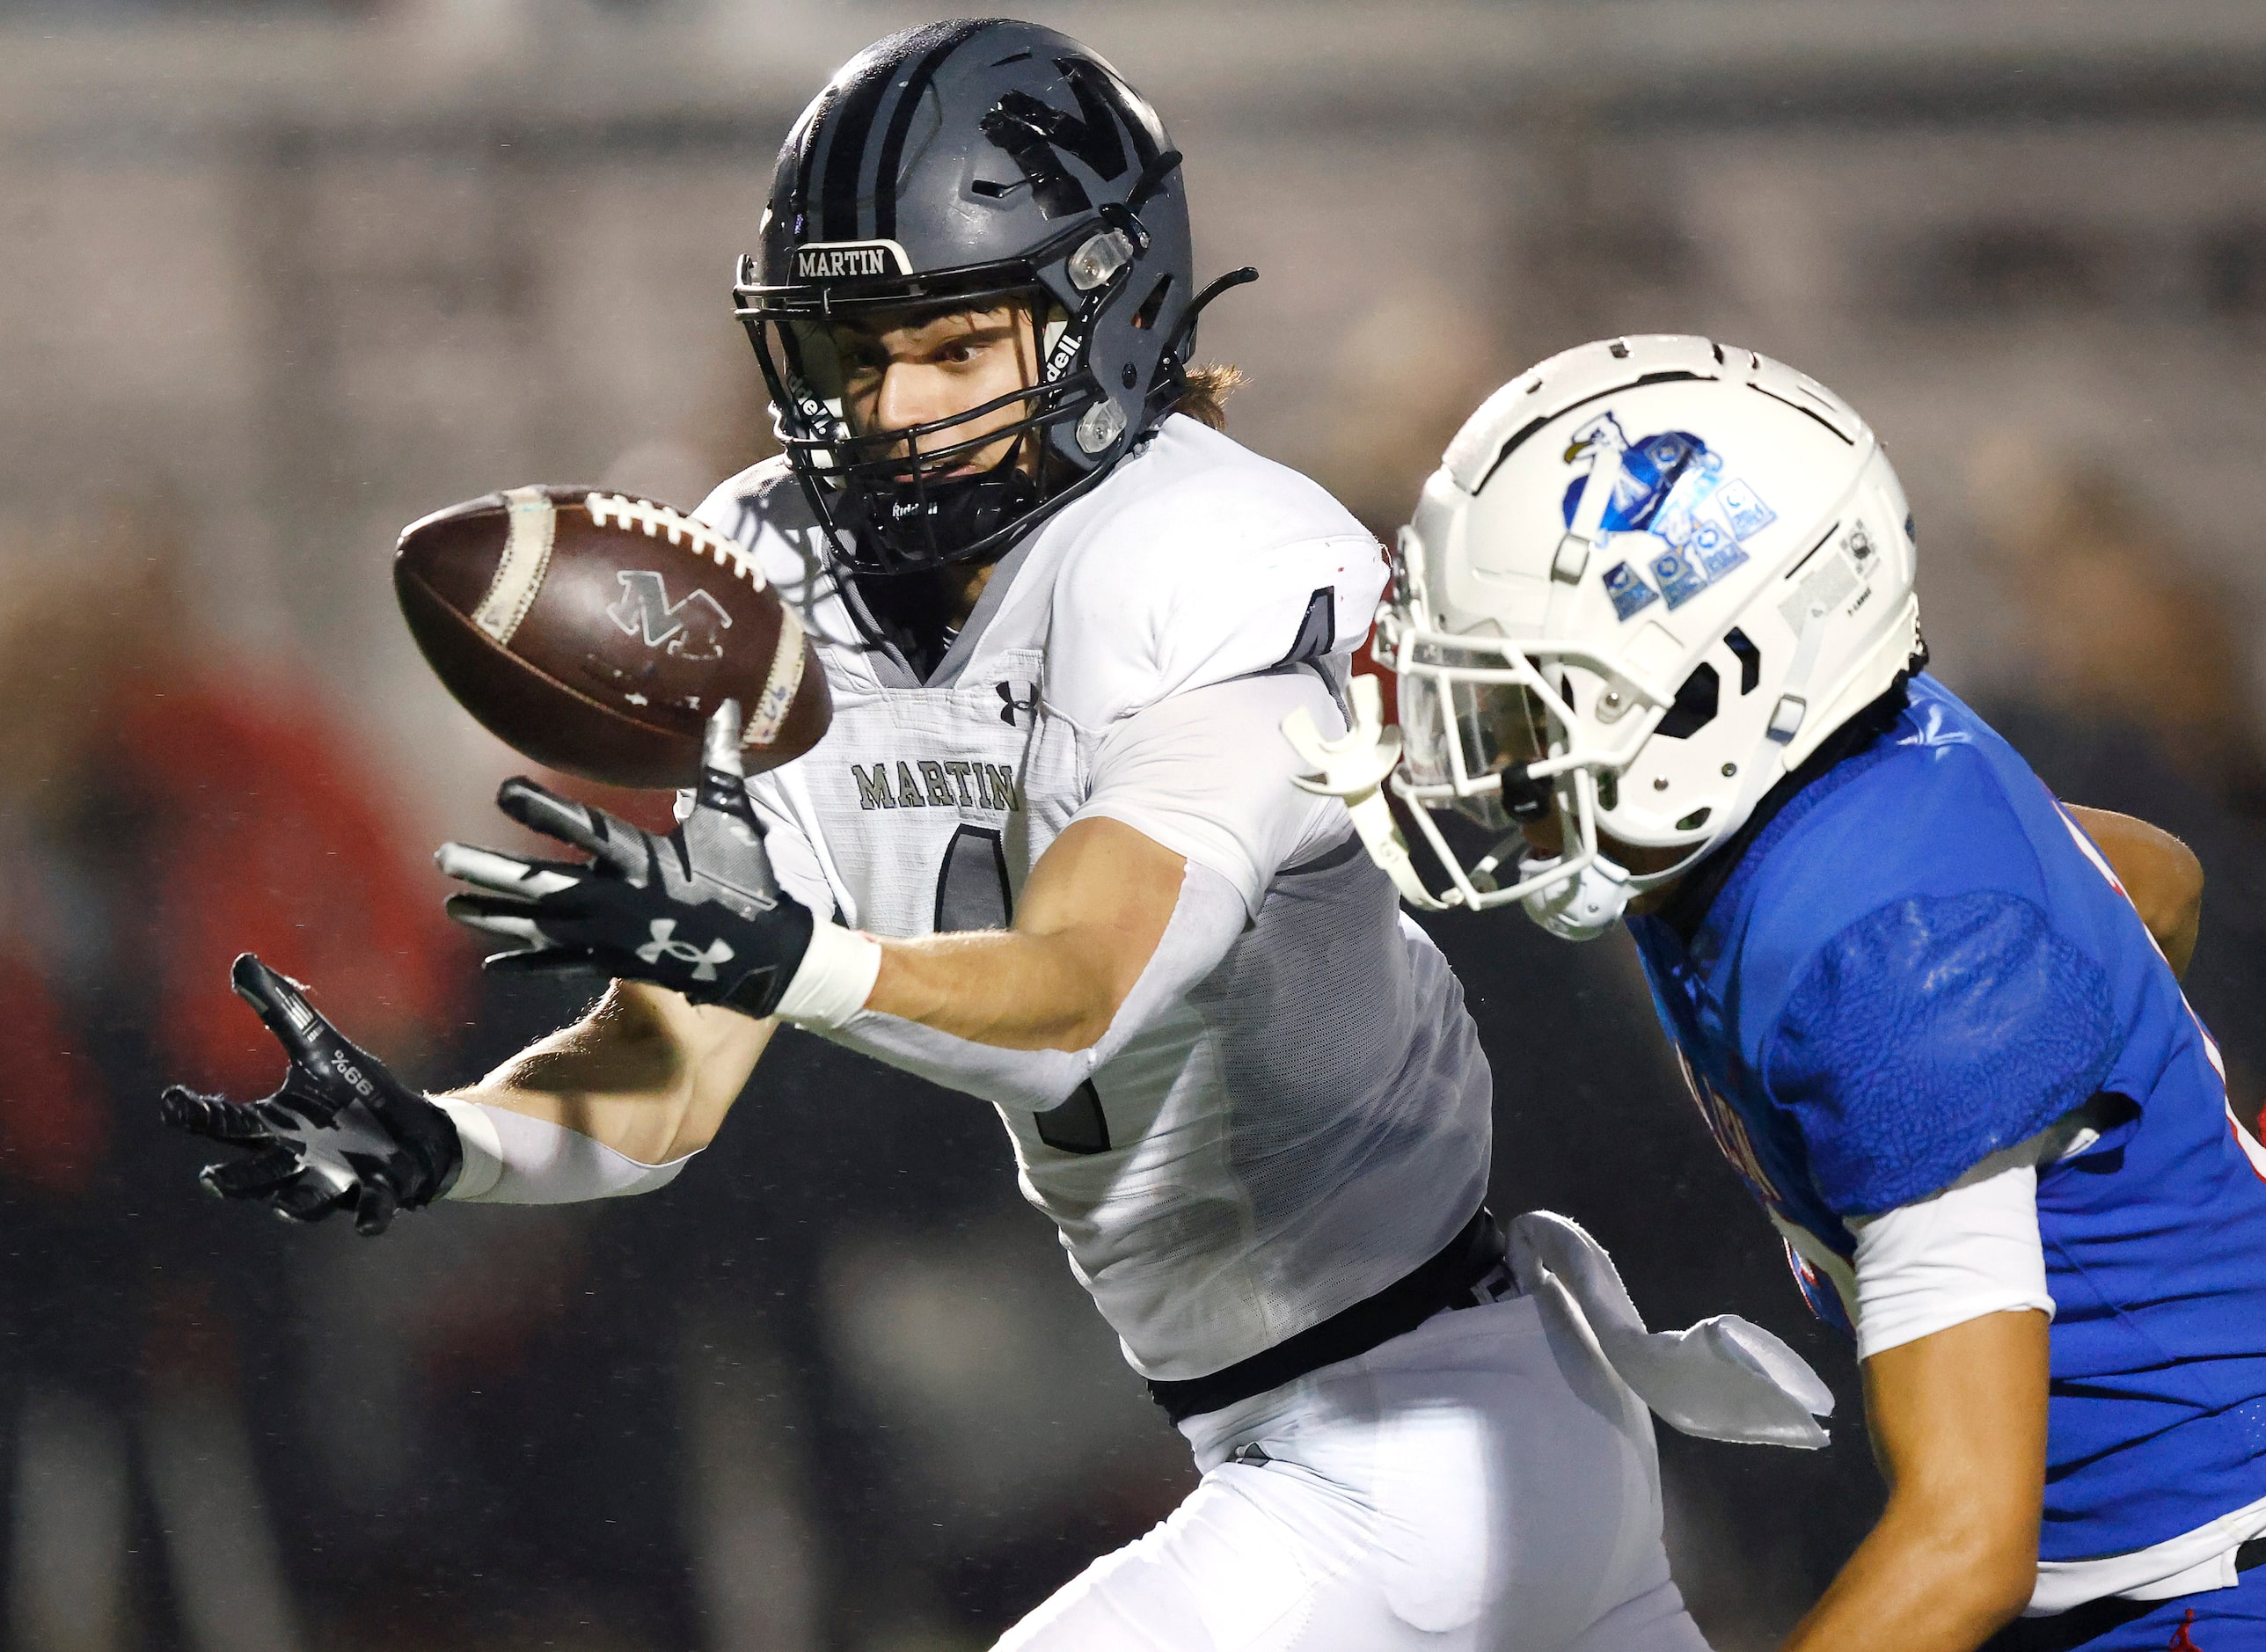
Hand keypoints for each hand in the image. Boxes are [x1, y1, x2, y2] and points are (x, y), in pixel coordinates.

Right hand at [160, 954, 461, 1234]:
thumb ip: (282, 1010)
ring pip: (306, 1201)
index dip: (198, 1115)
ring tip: (288, 1202)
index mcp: (276, 1128)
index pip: (228, 1123)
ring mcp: (338, 1181)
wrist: (415, 1131)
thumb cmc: (356, 1094)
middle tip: (212, 1179)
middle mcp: (299, 1162)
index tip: (171, 1101)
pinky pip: (371, 1210)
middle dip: (237, 1181)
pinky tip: (371, 1222)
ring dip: (298, 1202)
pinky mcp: (380, 1190)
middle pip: (257, 1177)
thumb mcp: (322, 1046)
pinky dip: (371, 1215)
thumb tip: (242, 962)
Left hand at [439, 700, 815, 1016]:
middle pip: (541, 885)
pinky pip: (561, 966)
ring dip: (494, 916)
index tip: (502, 790)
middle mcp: (618, 900)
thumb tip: (731, 706)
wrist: (762, 956)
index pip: (584, 830)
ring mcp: (612, 937)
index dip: (542, 809)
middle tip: (443, 856)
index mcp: (644, 861)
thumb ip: (720, 764)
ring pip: (539, 928)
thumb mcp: (733, 820)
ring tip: (451, 904)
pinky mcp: (615, 963)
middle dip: (490, 871)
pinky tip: (491, 964)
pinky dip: (527, 964)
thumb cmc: (746, 880)